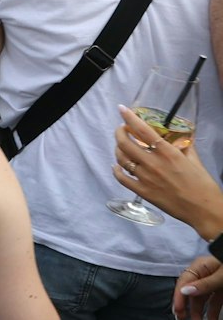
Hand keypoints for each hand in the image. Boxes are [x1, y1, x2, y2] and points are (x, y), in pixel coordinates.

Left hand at [114, 106, 222, 235]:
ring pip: (121, 158)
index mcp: (168, 153)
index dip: (130, 118)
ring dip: (117, 149)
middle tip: (122, 130)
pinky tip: (117, 166)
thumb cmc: (203, 185)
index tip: (121, 109)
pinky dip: (116, 170)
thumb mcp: (195, 161)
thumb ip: (185, 147)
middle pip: (125, 143)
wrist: (205, 211)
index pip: (143, 131)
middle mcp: (154, 163)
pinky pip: (121, 178)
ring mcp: (146, 178)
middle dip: (119, 132)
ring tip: (121, 146)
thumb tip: (180, 138)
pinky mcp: (143, 192)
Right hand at [180, 255, 222, 319]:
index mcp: (201, 266)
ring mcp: (215, 281)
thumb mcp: (221, 275)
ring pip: (203, 298)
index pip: (184, 281)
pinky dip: (213, 310)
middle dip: (188, 306)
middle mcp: (205, 273)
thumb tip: (185, 291)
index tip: (178, 310)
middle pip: (192, 291)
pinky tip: (212, 318)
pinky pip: (215, 300)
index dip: (179, 296)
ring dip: (200, 311)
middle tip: (183, 319)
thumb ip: (205, 284)